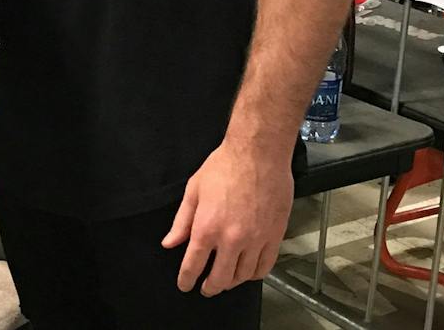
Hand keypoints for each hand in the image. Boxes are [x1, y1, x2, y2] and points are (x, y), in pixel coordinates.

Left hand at [161, 139, 292, 295]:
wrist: (258, 154)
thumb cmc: (224, 167)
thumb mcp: (194, 190)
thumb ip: (182, 221)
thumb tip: (170, 243)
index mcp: (206, 228)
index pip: (193, 265)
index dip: (186, 279)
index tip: (185, 285)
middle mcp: (231, 240)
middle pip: (219, 278)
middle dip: (209, 287)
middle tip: (205, 288)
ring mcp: (255, 240)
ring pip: (242, 276)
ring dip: (231, 282)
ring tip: (225, 280)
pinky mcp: (274, 237)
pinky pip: (264, 267)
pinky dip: (254, 275)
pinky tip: (247, 272)